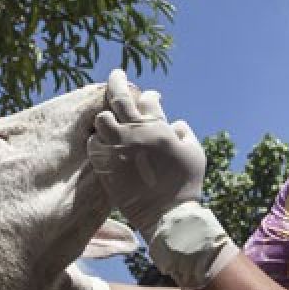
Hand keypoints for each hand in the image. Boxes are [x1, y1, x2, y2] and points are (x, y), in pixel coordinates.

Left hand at [88, 69, 205, 234]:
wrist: (168, 214)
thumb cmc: (186, 183)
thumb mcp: (195, 151)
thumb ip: (183, 132)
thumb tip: (172, 123)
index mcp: (159, 127)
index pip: (148, 98)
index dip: (148, 95)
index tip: (148, 96)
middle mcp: (136, 133)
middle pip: (120, 97)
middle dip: (117, 81)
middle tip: (116, 75)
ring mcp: (119, 148)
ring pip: (101, 119)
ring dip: (106, 117)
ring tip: (109, 119)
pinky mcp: (106, 165)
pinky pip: (93, 144)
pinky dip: (97, 140)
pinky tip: (102, 142)